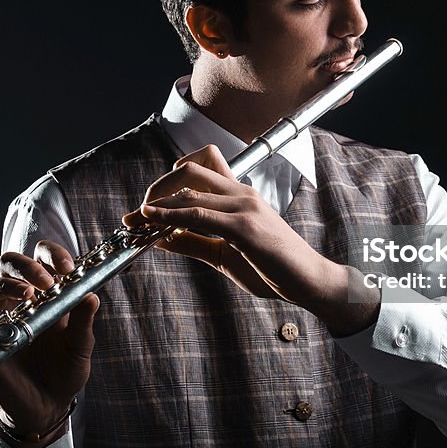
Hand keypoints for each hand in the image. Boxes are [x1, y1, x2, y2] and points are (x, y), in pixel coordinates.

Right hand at [0, 240, 98, 447]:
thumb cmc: (67, 372)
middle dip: (29, 265)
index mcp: (51, 294)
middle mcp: (24, 300)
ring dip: (9, 283)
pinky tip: (7, 316)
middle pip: (13, 263)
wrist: (46, 406)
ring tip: (29, 295)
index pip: (46, 259)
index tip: (69, 268)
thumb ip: (84, 322)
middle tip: (46, 282)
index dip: (55, 255)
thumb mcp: (81, 347)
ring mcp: (5, 316)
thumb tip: (91, 295)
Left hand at [122, 145, 378, 333]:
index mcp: (240, 195)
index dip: (169, 180)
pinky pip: (199, 216)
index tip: (146, 205)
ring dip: (157, 207)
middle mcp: (242, 192)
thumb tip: (159, 238)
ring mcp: (244, 207)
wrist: (309, 281)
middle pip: (189, 172)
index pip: (200, 166)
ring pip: (189, 194)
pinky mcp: (245, 227)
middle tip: (138, 214)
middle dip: (158, 190)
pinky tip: (153, 223)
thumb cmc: (273, 268)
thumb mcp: (225, 255)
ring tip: (136, 221)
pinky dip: (171, 217)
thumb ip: (194, 243)